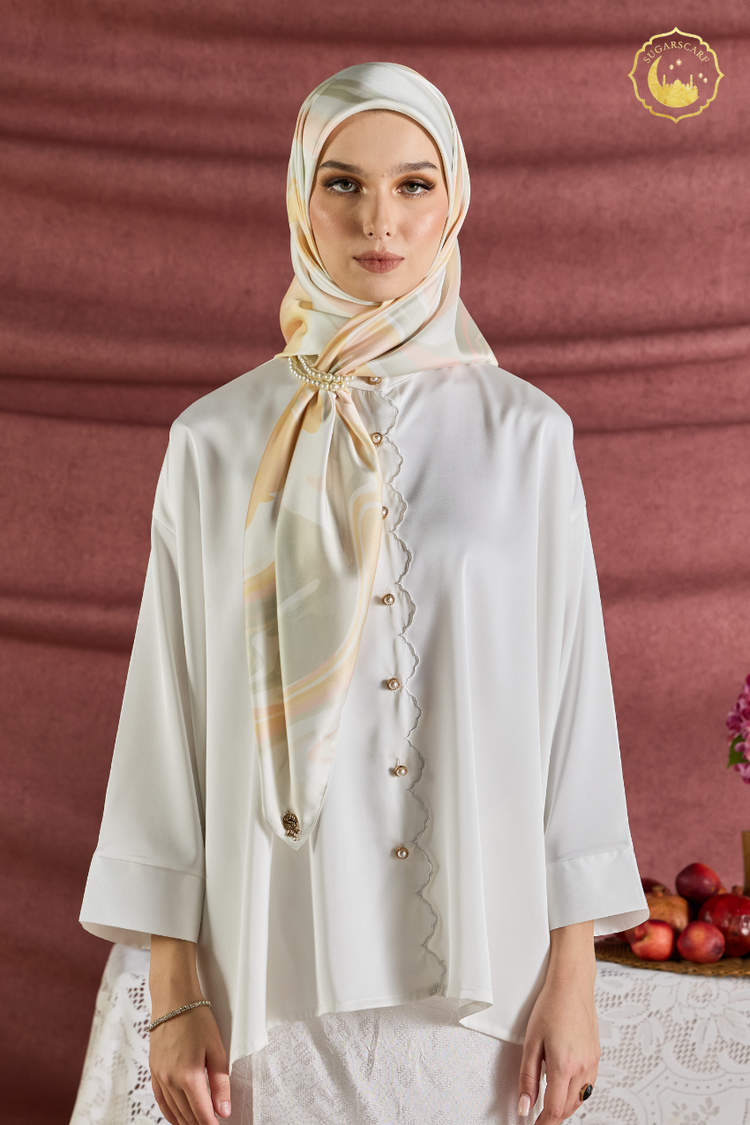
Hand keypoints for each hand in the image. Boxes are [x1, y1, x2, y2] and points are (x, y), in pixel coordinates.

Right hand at [149, 935, 230, 1124]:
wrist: (173, 999)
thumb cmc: (195, 1017)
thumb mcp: (217, 1048)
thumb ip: (221, 1082)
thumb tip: (224, 1109)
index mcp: (188, 1075)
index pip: (201, 1113)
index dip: (211, 1124)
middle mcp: (170, 1079)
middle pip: (187, 1115)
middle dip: (200, 1124)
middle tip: (211, 1124)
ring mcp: (159, 1076)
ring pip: (173, 1111)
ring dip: (186, 1121)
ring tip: (198, 1124)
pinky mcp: (153, 1070)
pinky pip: (160, 1100)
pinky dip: (170, 1113)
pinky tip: (176, 1118)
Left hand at [517, 921, 599, 1122]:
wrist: (572, 985)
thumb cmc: (550, 1007)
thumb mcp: (531, 1043)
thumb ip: (527, 1078)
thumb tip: (524, 1106)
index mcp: (564, 1065)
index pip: (554, 1109)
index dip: (543, 1123)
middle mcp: (582, 1067)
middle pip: (568, 1108)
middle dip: (553, 1117)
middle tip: (537, 1117)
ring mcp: (592, 1063)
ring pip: (580, 1100)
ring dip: (564, 1106)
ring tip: (548, 1103)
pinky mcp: (596, 1057)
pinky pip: (588, 1086)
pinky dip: (575, 1094)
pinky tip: (564, 1087)